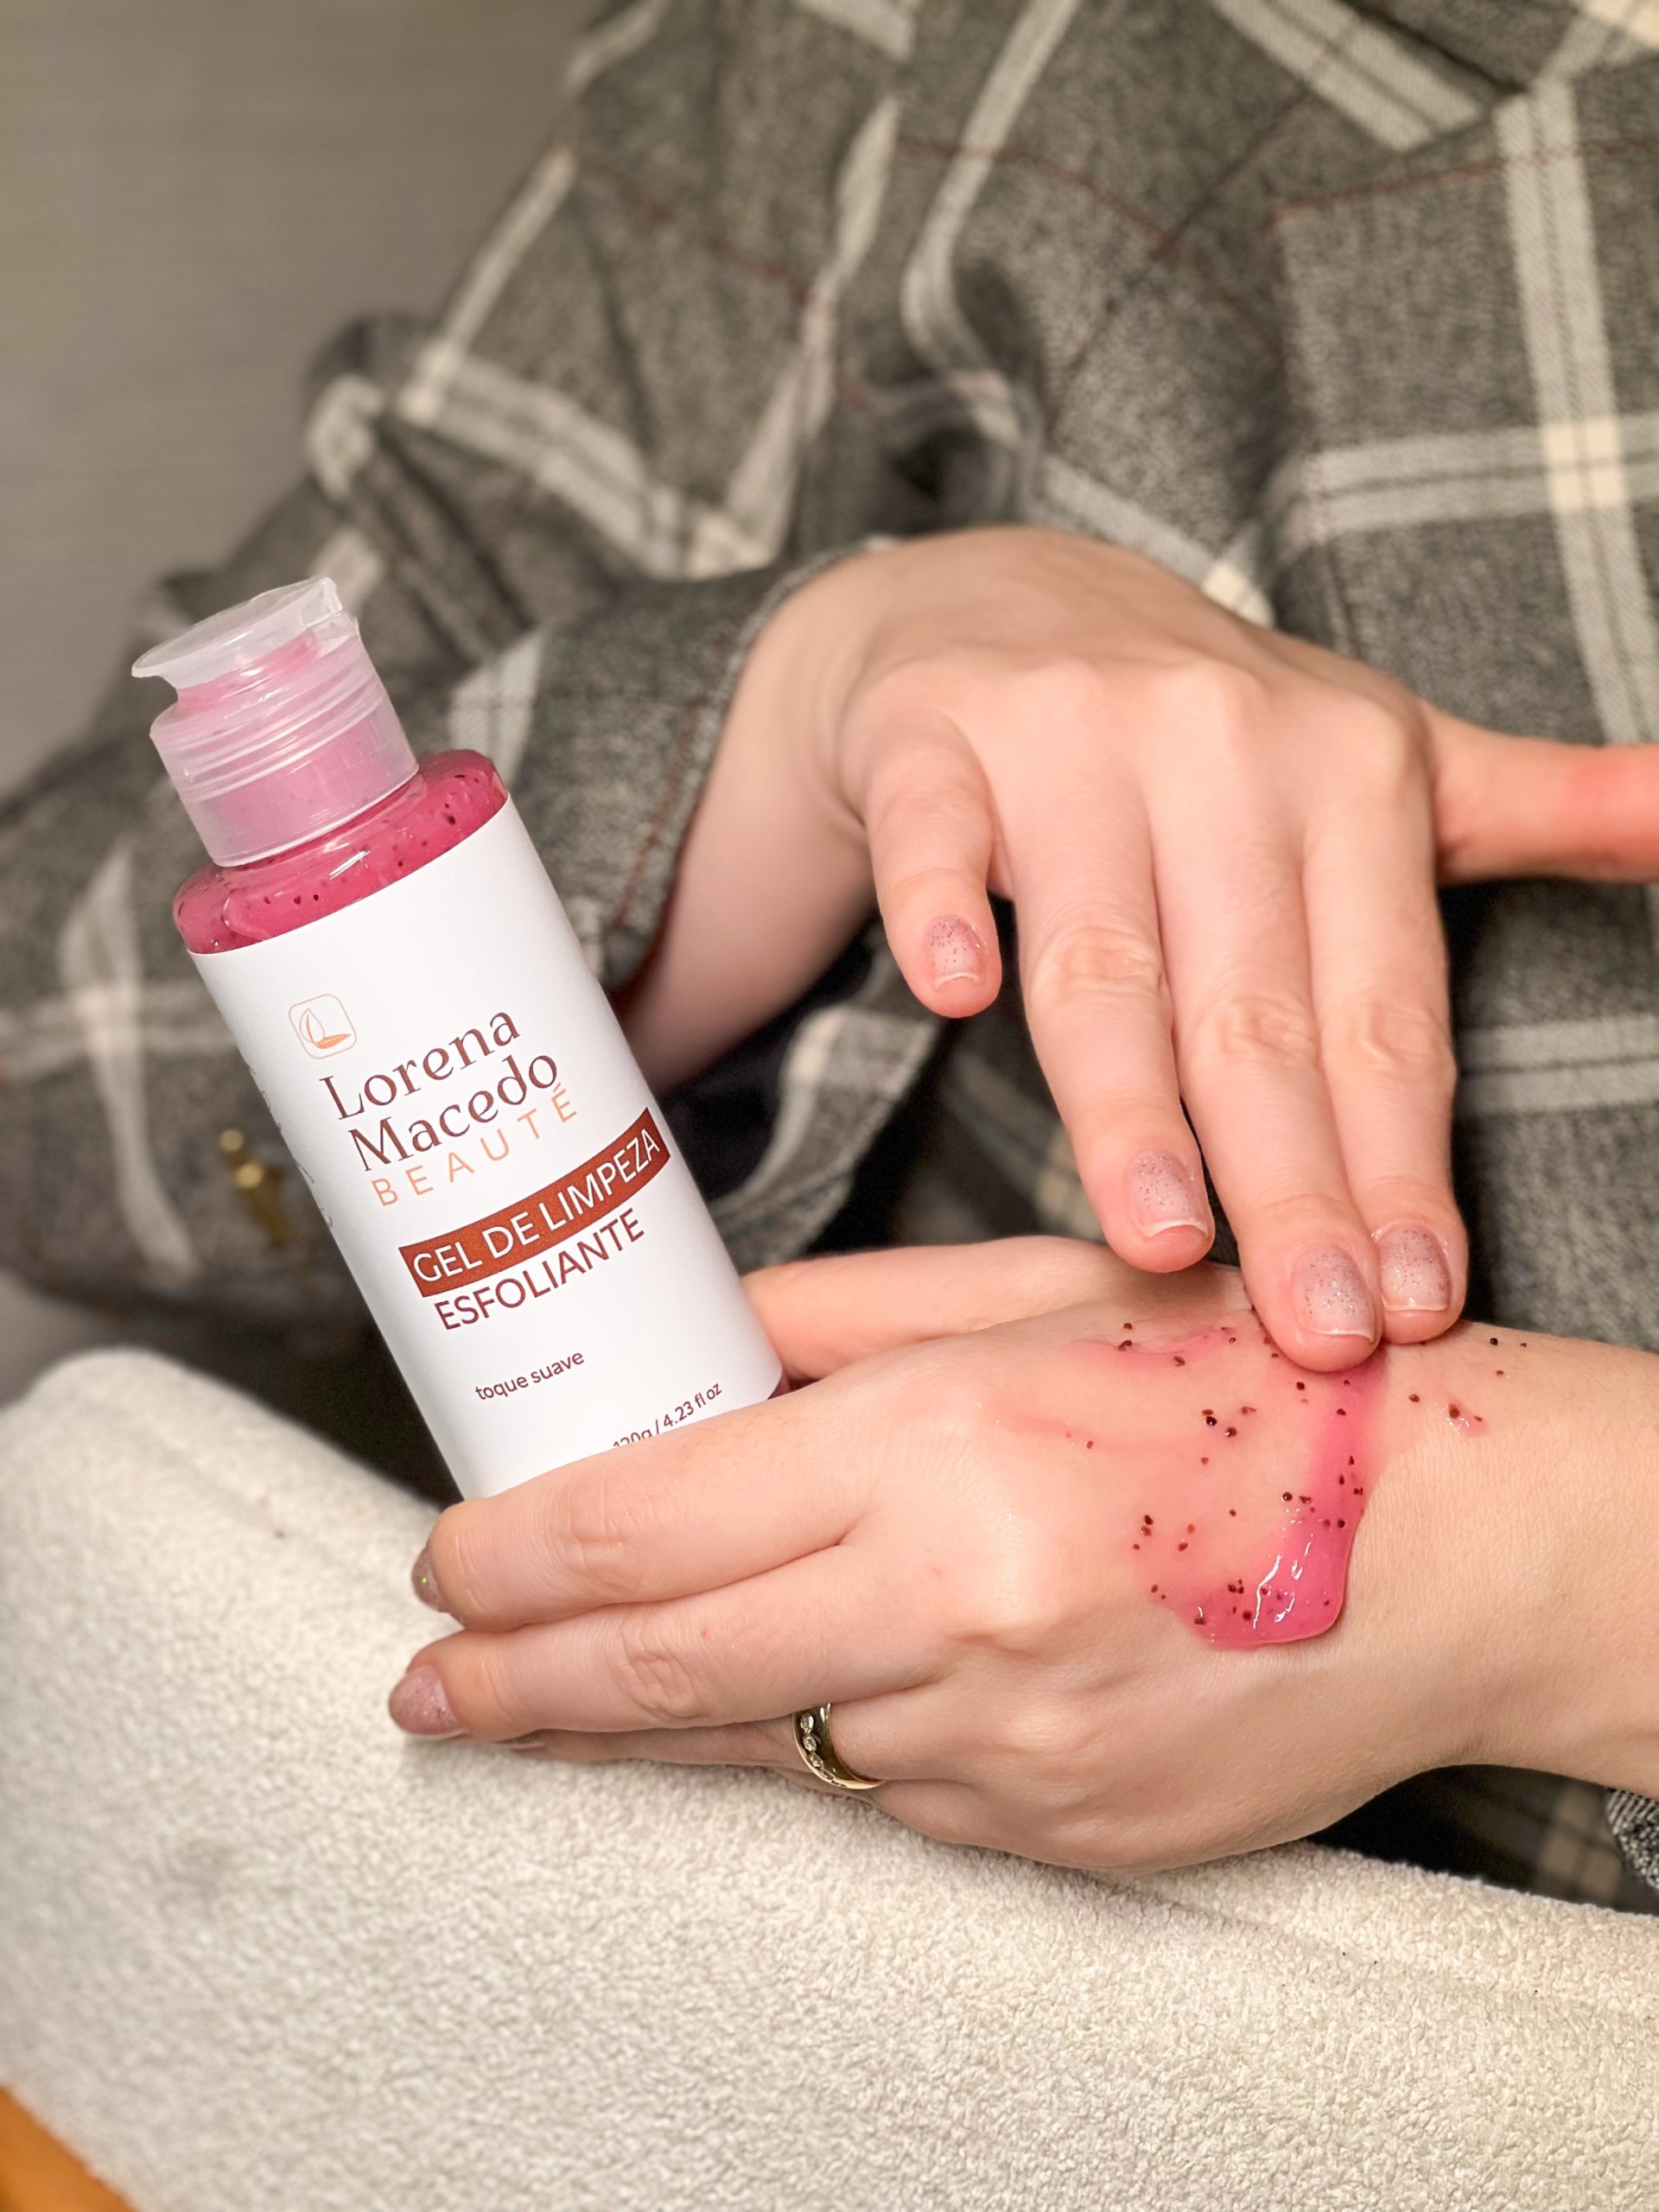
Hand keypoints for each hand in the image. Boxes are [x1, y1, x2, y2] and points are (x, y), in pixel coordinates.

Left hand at [389, 1242, 1658, 1873]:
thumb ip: (843, 1323)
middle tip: (430, 1684)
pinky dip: (828, 1741)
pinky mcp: (1054, 1834)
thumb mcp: (1042, 1292)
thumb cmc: (1251, 1387)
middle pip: (657, 1670)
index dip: (515, 1555)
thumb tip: (698, 1346)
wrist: (1461, 1549)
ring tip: (564, 1699)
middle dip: (515, 1684)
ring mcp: (1006, 1745)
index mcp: (943, 1447)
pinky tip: (826, 1691)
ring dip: (654, 1721)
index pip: (651, 1520)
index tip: (445, 1563)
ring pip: (763, 1746)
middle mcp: (957, 1610)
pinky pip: (888, 1796)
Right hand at [623, 530, 1658, 1367]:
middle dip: (1293, 1184)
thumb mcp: (1389, 755)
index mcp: (1351, 772)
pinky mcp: (936, 741)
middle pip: (1254, 1009)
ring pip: (1103, 953)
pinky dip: (942, 909)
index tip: (1415, 1305)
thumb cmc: (1208, 727)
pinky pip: (937, 836)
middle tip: (1314, 1334)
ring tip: (1161, 1240)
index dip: (1405, 1165)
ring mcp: (1071, 738)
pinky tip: (952, 992)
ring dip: (1131, 1103)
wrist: (998, 604)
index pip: (1383, 1009)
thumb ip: (1539, 806)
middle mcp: (1222, 745)